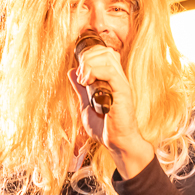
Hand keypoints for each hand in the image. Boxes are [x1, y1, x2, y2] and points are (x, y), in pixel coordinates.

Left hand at [68, 46, 152, 178]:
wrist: (116, 142)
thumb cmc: (105, 127)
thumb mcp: (86, 104)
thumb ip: (80, 88)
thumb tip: (71, 72)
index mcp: (112, 80)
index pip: (104, 53)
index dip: (89, 57)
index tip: (79, 74)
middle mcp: (118, 78)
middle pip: (106, 51)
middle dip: (88, 58)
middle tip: (80, 76)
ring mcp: (121, 84)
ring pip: (108, 57)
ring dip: (90, 64)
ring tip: (83, 80)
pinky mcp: (122, 92)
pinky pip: (110, 72)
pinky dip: (95, 72)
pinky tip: (87, 83)